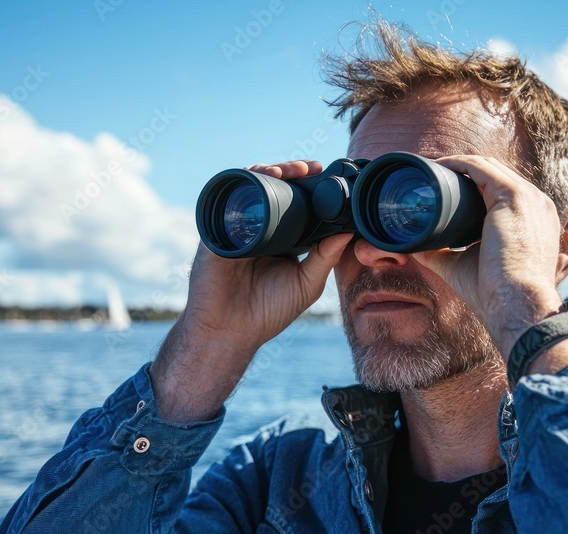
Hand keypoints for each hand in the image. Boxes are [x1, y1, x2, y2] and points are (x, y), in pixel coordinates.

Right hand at [151, 160, 352, 421]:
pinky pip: (230, 197)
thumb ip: (326, 257)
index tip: (326, 175)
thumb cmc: (268, 312)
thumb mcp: (307, 283)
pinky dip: (246, 181)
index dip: (310, 187)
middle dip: (293, 172)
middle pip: (275, 189)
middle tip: (313, 168)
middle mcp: (259, 228)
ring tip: (291, 170)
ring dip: (271, 170)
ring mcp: (237, 226)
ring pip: (253, 187)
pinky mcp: (218, 228)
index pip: (296, 203)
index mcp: (281, 239)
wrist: (229, 331)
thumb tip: (349, 230)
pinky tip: (263, 176)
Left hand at [412, 155, 566, 355]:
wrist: (517, 304)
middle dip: (465, 170)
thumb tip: (414, 245)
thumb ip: (441, 253)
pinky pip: (482, 167)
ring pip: (489, 166)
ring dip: (459, 163)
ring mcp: (527, 197)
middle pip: (496, 174)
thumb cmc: (495, 293)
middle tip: (435, 174)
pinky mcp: (513, 196)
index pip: (504, 191)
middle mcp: (535, 204)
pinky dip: (459, 163)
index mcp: (533, 220)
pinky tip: (440, 166)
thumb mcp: (464, 266)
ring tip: (434, 168)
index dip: (475, 185)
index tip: (449, 187)